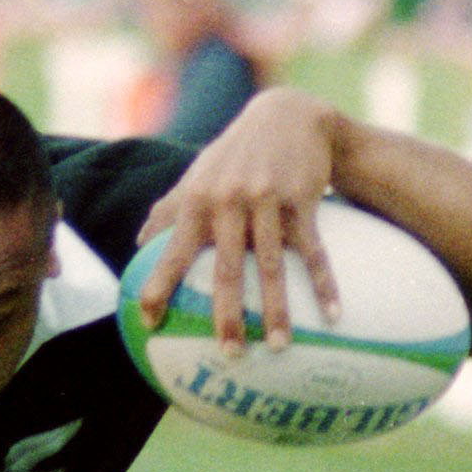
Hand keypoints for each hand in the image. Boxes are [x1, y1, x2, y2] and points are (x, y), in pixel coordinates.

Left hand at [134, 87, 346, 355]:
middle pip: (225, 268)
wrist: (288, 115)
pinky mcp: (302, 200)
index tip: (148, 323)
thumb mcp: (198, 175)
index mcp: (197, 201)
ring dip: (275, 309)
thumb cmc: (235, 155)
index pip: (172, 251)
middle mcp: (228, 201)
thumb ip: (169, 209)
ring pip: (270, 265)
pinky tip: (333, 316)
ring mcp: (267, 200)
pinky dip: (324, 284)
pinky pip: (313, 250)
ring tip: (277, 347)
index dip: (158, 287)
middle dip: (225, 314)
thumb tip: (138, 246)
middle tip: (227, 355)